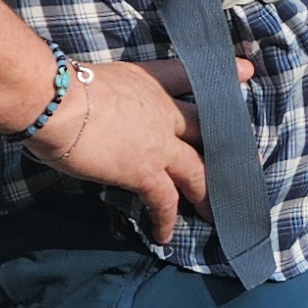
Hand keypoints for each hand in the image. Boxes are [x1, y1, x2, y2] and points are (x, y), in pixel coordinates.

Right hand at [23, 53, 256, 242]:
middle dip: (230, 149)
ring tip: (219, 212)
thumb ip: (105, 89)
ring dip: (209, 193)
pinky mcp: (145, 171)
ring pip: (198, 171)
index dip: (221, 74)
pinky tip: (165, 236)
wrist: (56, 100)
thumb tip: (89, 102)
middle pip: (210, 130)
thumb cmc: (64, 85)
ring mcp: (160, 144)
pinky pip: (164, 201)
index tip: (246, 72)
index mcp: (152, 82)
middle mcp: (165, 112)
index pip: (190, 76)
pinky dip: (166, 220)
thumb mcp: (94, 75)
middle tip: (251, 164)